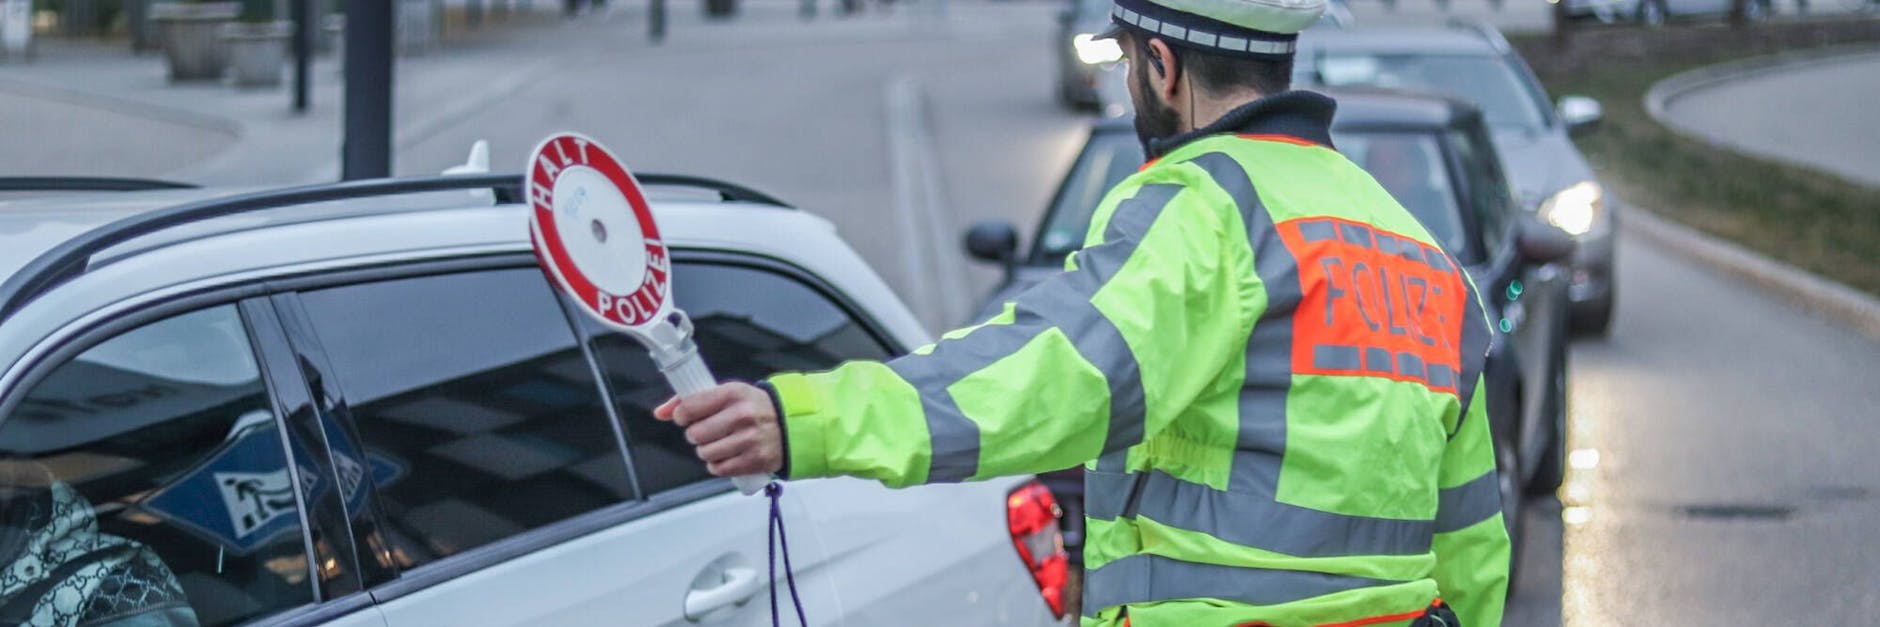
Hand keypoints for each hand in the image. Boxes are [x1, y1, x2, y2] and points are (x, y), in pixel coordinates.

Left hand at [654, 382, 783, 477]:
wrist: (791, 424)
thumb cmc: (754, 408)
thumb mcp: (728, 394)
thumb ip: (691, 400)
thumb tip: (660, 412)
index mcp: (733, 393)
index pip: (689, 407)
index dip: (682, 415)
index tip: (686, 417)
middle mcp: (742, 415)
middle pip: (695, 434)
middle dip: (696, 435)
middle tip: (707, 431)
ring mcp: (749, 440)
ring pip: (705, 453)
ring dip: (707, 451)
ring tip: (720, 443)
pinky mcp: (754, 460)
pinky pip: (719, 469)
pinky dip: (718, 464)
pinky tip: (728, 454)